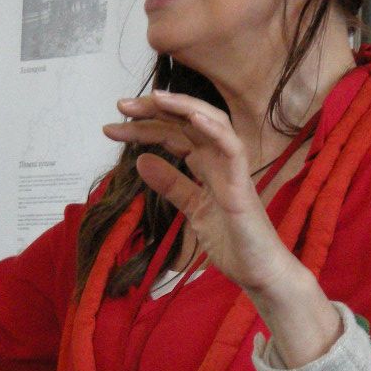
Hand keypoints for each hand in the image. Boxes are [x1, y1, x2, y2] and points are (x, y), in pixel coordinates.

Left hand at [103, 89, 298, 295]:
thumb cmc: (233, 242)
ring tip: (155, 98)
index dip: (144, 127)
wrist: (258, 272)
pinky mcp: (241, 185)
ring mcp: (232, 169)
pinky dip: (213, 129)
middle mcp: (220, 160)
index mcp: (208, 165)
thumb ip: (171, 185)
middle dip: (154, 111)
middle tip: (120, 106)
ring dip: (183, 107)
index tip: (112, 127)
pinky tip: (192, 116)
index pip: (173, 135)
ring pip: (211, 123)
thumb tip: (141, 160)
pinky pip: (231, 148)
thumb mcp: (192, 210)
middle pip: (187, 122)